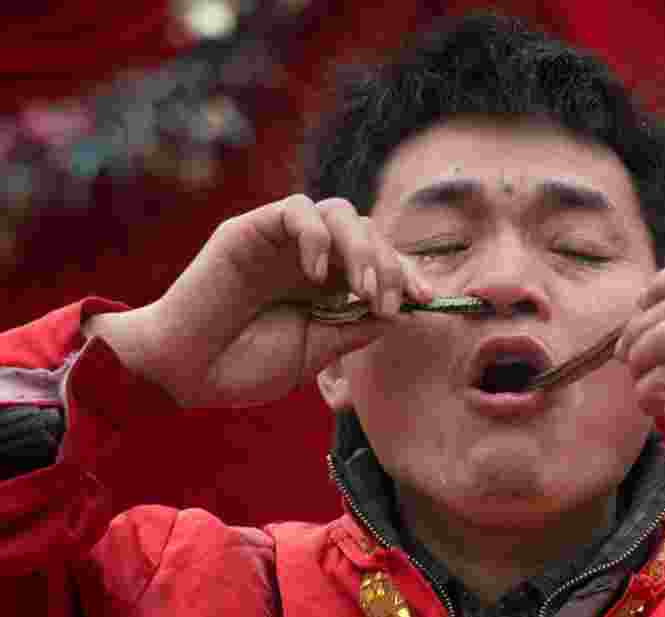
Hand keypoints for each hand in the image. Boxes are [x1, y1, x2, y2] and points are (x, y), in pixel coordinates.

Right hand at [84, 195, 433, 407]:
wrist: (183, 373)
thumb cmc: (243, 366)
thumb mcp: (314, 352)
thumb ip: (354, 329)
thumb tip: (401, 312)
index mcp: (328, 285)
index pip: (380, 261)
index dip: (407, 274)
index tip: (427, 300)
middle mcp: (311, 257)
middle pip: (369, 232)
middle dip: (390, 265)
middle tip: (387, 303)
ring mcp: (282, 241)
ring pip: (340, 212)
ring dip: (361, 249)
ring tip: (360, 290)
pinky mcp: (251, 229)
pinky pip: (296, 210)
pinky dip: (317, 236)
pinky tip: (316, 274)